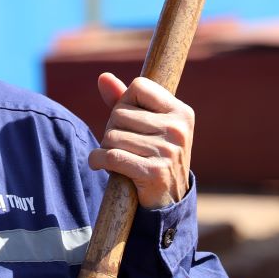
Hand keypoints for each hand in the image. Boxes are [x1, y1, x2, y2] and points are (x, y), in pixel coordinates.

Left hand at [85, 73, 194, 208]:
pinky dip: (97, 160)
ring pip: (112, 135)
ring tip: (117, 156)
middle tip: (122, 144)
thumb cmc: (154, 155)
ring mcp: (168, 151)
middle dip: (112, 128)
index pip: (139, 86)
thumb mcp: (146, 125)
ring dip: (105, 147)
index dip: (125, 102)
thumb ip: (124, 100)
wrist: (169, 200)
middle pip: (120, 113)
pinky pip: (111, 156)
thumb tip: (103, 77)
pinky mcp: (154, 172)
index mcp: (181, 112)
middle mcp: (178, 129)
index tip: (130, 120)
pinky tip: (99, 164)